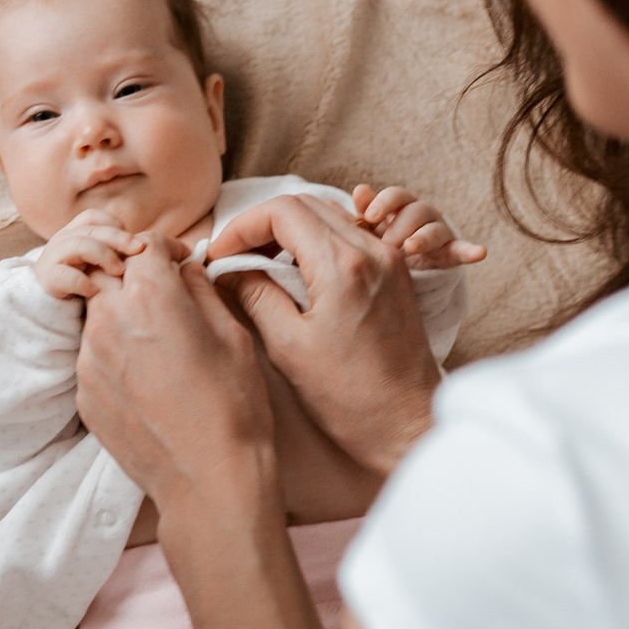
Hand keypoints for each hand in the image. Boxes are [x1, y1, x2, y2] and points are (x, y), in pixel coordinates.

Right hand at [34, 212, 144, 299]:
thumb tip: (147, 250)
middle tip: (140, 250)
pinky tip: (97, 291)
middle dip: (119, 238)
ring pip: (79, 245)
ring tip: (120, 271)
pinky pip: (65, 275)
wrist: (47, 307)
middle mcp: (61, 241)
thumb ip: (114, 253)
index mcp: (73, 233)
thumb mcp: (96, 264)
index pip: (93, 217)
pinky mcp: (48, 280)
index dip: (114, 224)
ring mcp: (52, 259)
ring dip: (104, 255)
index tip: (133, 241)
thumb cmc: (81, 283)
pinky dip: (84, 282)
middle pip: (91, 230)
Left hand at [76, 238, 279, 521]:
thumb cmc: (233, 408)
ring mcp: (89, 359)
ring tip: (156, 343)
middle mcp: (110, 319)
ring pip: (97, 315)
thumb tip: (184, 271)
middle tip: (162, 295)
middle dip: (133, 276)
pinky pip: (93, 356)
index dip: (165, 248)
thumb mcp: (232, 336)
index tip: (177, 261)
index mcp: (152, 296)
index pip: (145, 244)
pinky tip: (146, 379)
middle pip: (109, 273)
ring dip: (121, 315)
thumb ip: (200, 291)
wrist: (208, 480)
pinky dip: (114, 354)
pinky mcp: (83, 393)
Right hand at [206, 194, 441, 474]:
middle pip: (305, 205)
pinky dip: (317, 240)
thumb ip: (256, 295)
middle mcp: (371, 251)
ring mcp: (388, 259)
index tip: (220, 255)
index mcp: (342, 266)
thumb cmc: (351, 398)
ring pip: (328, 215)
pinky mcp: (396, 273)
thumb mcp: (289, 347)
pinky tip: (296, 272)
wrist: (409, 424)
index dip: (242, 226)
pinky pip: (350, 234)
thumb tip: (231, 270)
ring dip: (289, 229)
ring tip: (259, 263)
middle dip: (261, 224)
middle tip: (234, 257)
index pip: (282, 211)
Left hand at [351, 184, 486, 270]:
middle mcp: (424, 214)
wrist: (406, 267)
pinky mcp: (452, 252)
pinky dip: (472, 251)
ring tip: (410, 247)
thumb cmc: (387, 239)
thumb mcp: (374, 227)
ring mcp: (440, 232)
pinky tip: (480, 253)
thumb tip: (359, 189)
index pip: (396, 195)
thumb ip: (367, 210)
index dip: (384, 203)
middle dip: (399, 228)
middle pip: (415, 211)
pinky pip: (463, 250)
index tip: (369, 217)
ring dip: (422, 238)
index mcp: (403, 205)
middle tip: (385, 245)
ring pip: (434, 230)